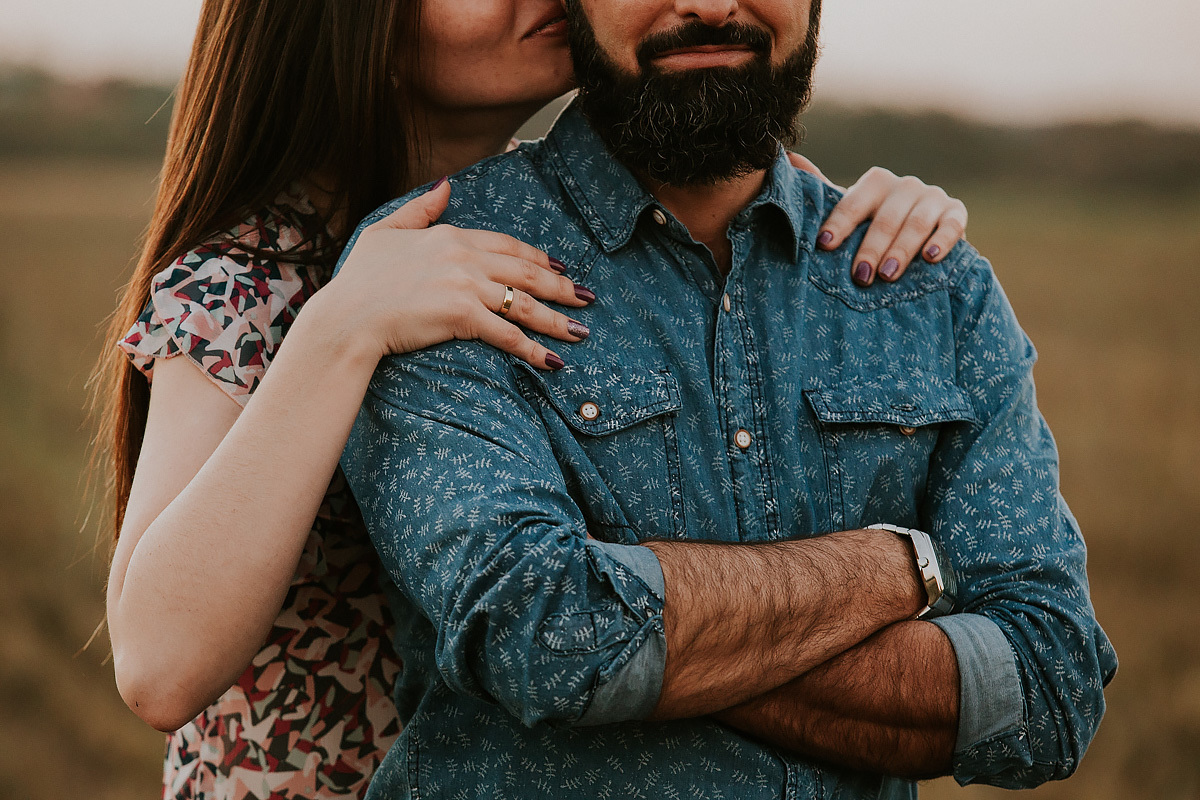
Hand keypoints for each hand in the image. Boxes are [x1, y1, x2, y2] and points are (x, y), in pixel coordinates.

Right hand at [327, 179, 592, 370]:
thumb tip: (445, 185)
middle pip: (526, 272)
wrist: (347, 316)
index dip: (538, 258)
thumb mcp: (385, 231)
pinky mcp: (462, 316)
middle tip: (587, 298)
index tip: (560, 268)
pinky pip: (508, 333)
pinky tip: (552, 360)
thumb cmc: (359, 279)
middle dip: (562, 287)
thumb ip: (420, 209)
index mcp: (451, 236)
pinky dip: (533, 348)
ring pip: (525, 303)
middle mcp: (464, 257)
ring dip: (558, 319)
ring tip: (581, 331)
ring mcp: (465, 285)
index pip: (508, 245)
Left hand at [788, 156, 967, 286]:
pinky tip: (931, 258)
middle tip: (860, 276)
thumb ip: (822, 191)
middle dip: (871, 248)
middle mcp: (905, 186)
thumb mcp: (850, 213)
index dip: (839, 224)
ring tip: (887, 276)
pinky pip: (952, 225)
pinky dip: (943, 240)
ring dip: (901, 250)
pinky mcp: (956, 214)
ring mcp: (932, 198)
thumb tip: (788, 158)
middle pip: (886, 217)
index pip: (854, 202)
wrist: (921, 236)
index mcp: (876, 183)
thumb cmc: (874, 227)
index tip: (824, 246)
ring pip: (917, 223)